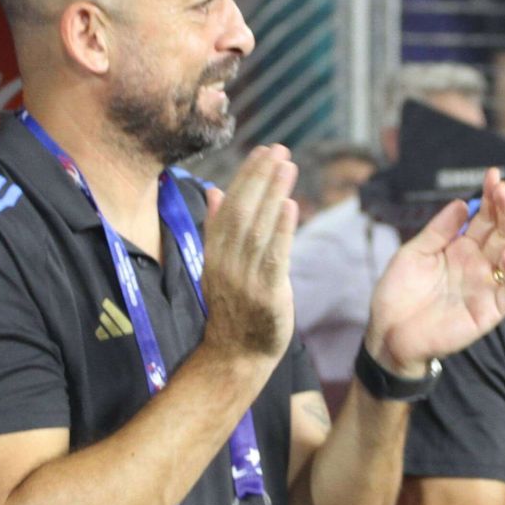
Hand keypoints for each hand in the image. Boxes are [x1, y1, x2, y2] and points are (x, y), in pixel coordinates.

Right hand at [200, 145, 299, 363]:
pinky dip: (281, 230)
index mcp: (214, 252)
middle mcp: (226, 261)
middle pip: (241, 211)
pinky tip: (290, 205)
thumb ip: (218, 228)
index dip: (245, 176)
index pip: (228, 206)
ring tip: (287, 166)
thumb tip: (215, 191)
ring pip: (257, 228)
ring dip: (272, 194)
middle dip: (260, 177)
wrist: (236, 355)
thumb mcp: (219, 265)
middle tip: (278, 149)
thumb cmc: (234, 307)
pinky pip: (273, 257)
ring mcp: (245, 278)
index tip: (261, 151)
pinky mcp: (266, 294)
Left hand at [363, 168, 504, 374]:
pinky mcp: (489, 311)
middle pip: (502, 233)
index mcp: (461, 249)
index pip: (485, 218)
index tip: (494, 175)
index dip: (492, 197)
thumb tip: (463, 203)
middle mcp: (478, 265)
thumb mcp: (415, 252)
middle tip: (503, 189)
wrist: (386, 333)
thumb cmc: (399, 293)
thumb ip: (439, 230)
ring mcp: (486, 287)